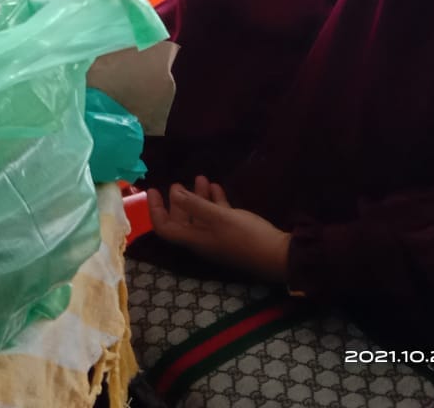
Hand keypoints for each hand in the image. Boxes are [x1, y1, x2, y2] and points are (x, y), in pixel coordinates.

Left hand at [147, 175, 291, 283]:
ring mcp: (218, 237)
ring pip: (201, 215)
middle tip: (177, 183)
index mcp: (194, 239)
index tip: (153, 190)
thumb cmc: (246, 236)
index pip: (165, 227)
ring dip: (198, 197)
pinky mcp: (233, 233)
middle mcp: (202, 239)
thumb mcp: (219, 217)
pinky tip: (216, 186)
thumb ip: (195, 205)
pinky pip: (218, 216)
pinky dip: (215, 201)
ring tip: (199, 178)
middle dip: (178, 200)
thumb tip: (174, 193)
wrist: (279, 255)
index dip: (155, 209)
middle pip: (182, 220)